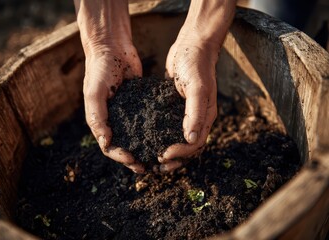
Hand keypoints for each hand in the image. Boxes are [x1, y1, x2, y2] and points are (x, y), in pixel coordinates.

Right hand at [84, 44, 144, 173]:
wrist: (113, 47)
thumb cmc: (99, 69)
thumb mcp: (94, 93)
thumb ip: (97, 117)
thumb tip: (106, 143)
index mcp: (101, 121)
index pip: (109, 147)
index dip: (120, 157)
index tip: (133, 160)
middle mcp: (114, 120)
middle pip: (124, 146)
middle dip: (133, 159)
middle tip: (146, 167)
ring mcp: (128, 113)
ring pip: (136, 137)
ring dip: (144, 149)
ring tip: (156, 158)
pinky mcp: (140, 105)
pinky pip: (147, 121)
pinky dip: (153, 131)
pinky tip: (164, 137)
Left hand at [157, 0, 235, 172]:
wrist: (192, 45)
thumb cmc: (196, 64)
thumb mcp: (197, 87)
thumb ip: (196, 114)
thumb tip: (191, 141)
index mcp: (205, 117)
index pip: (194, 145)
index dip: (180, 154)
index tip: (161, 156)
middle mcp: (197, 118)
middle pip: (187, 147)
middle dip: (173, 159)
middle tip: (155, 166)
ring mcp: (186, 113)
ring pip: (177, 139)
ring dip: (166, 151)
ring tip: (150, 158)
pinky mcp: (174, 106)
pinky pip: (169, 126)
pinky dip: (160, 135)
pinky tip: (147, 138)